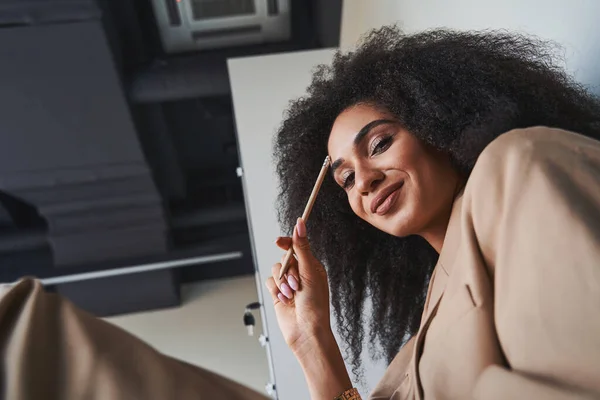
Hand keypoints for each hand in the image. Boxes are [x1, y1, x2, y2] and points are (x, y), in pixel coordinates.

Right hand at [265, 218, 331, 355]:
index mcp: (312, 266)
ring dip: (282, 282)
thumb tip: (299, 224)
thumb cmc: (315, 304)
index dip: (287, 242)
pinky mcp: (278, 294)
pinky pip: (270, 282)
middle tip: (296, 283)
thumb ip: (302, 248)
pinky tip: (284, 299)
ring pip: (276, 270)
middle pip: (284, 257)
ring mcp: (288, 283)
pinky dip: (276, 289)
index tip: (278, 241)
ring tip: (292, 294)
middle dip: (288, 270)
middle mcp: (300, 273)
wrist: (306, 331)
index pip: (297, 246)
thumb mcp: (310, 272)